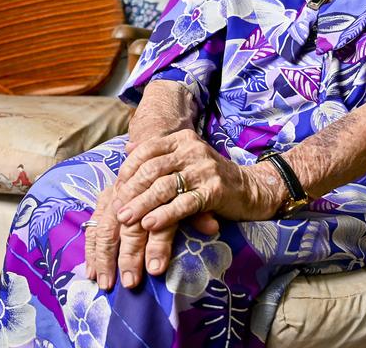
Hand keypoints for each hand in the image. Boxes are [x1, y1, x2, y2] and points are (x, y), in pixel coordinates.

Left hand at [85, 131, 227, 290]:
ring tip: (126, 219)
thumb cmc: (210, 177)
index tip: (115, 189)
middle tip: (116, 209)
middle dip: (131, 190)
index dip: (128, 170)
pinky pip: (184, 203)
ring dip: (142, 204)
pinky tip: (150, 225)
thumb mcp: (184, 160)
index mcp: (182, 140)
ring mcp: (204, 169)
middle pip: (152, 169)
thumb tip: (127, 148)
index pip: (147, 151)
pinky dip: (164, 215)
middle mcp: (192, 150)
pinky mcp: (214, 190)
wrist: (250, 189)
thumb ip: (158, 154)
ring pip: (165, 187)